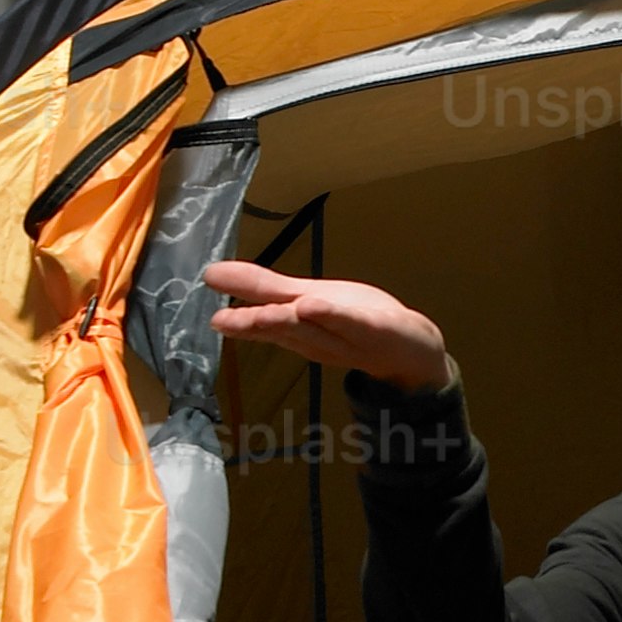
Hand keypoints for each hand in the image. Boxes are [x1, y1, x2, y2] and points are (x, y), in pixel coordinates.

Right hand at [203, 260, 452, 389]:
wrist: (410, 347)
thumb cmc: (352, 320)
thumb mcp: (303, 297)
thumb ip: (261, 289)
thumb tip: (210, 274)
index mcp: (298, 329)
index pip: (266, 321)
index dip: (239, 320)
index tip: (212, 318)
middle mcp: (318, 336)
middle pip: (285, 329)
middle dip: (256, 324)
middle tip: (223, 322)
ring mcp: (348, 336)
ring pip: (314, 328)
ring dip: (289, 321)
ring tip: (263, 313)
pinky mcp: (377, 330)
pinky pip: (354, 323)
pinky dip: (334, 316)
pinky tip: (314, 305)